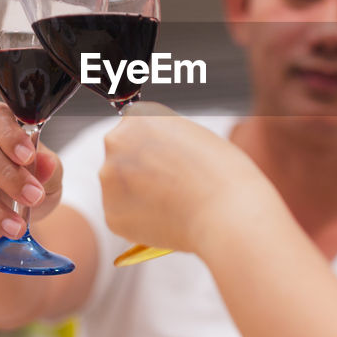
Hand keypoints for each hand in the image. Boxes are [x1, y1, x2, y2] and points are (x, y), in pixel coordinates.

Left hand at [100, 102, 280, 253]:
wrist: (227, 211)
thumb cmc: (222, 173)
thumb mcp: (192, 136)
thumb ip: (164, 141)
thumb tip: (149, 160)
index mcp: (138, 116)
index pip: (134, 130)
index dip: (155, 148)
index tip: (172, 160)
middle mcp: (116, 142)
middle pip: (121, 156)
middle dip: (139, 170)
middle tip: (171, 185)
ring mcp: (109, 179)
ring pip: (119, 188)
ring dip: (137, 195)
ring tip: (173, 203)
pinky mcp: (111, 214)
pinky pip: (122, 216)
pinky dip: (139, 220)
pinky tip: (166, 219)